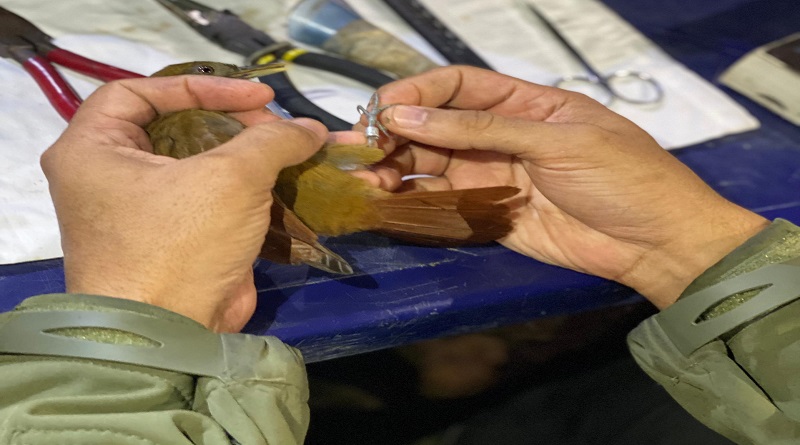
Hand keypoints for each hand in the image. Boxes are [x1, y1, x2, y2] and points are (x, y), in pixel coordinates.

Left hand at [40, 76, 327, 331]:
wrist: (172, 336)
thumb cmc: (180, 244)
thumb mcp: (230, 178)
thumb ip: (273, 140)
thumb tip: (312, 128)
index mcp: (94, 149)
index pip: (143, 92)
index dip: (203, 86)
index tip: (258, 96)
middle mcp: (110, 176)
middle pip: (176, 127)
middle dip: (233, 123)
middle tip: (277, 127)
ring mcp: (146, 212)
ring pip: (199, 165)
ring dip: (247, 157)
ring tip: (290, 151)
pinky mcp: (177, 240)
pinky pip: (213, 200)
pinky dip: (248, 190)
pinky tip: (285, 183)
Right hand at [373, 66, 767, 307]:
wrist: (655, 243)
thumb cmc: (622, 178)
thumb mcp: (557, 140)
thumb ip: (481, 128)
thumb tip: (409, 114)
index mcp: (523, 103)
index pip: (457, 86)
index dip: (417, 92)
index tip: (383, 108)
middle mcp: (498, 136)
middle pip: (433, 125)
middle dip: (395, 132)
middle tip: (363, 150)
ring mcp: (490, 176)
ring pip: (429, 164)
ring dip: (395, 167)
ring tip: (368, 179)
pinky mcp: (485, 215)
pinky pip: (440, 202)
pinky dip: (411, 201)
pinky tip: (387, 201)